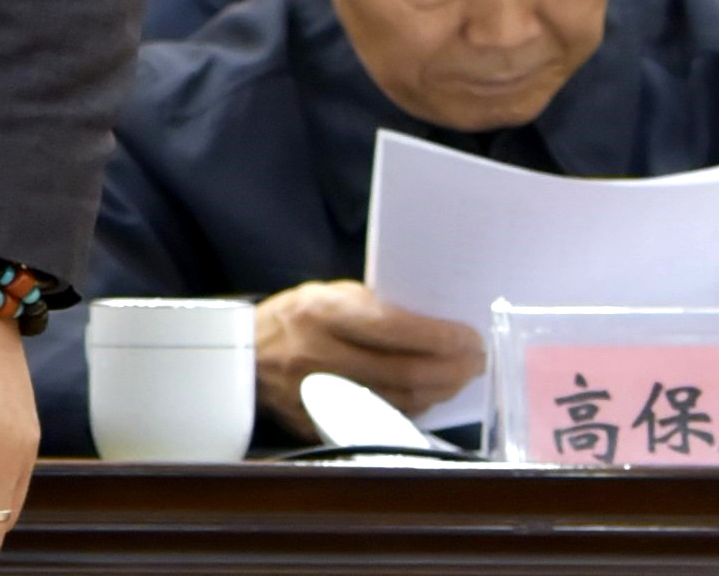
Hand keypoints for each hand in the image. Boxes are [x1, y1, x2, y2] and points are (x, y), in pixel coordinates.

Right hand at [251, 279, 479, 438]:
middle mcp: (319, 355)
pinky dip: (413, 409)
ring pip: (399, 403)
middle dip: (452, 369)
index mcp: (321, 314)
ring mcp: (319, 395)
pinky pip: (380, 420)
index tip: (470, 337)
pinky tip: (428, 396)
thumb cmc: (294, 317)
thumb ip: (375, 309)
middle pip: (405, 373)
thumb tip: (435, 328)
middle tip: (477, 361)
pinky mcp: (319, 423)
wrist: (241, 355)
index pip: (396, 330)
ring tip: (460, 378)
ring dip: (440, 392)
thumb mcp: (327, 295)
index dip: (441, 337)